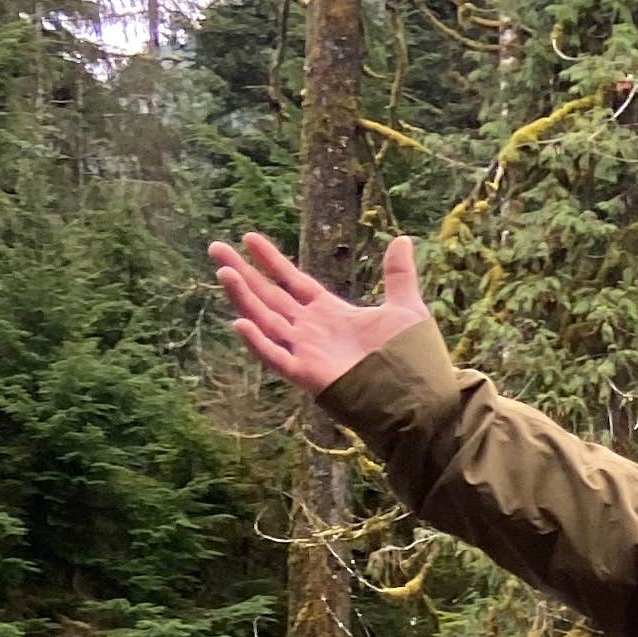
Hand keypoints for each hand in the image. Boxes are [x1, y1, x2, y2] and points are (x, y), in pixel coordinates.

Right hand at [207, 230, 429, 397]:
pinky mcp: (309, 376)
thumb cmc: (413, 360)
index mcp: (330, 313)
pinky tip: (241, 322)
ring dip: (244, 298)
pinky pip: (277, 359)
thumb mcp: (406, 308)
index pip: (293, 281)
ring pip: (266, 321)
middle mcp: (312, 331)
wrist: (421, 398)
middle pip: (270, 297)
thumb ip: (398, 275)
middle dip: (243, 273)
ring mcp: (308, 353)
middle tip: (216, 248)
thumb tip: (402, 239)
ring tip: (224, 272)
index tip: (249, 237)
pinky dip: (259, 343)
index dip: (271, 260)